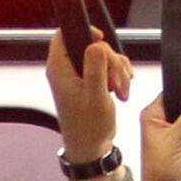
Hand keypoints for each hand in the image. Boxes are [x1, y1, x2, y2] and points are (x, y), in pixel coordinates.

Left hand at [45, 29, 133, 165]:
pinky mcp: (90, 82)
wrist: (92, 148)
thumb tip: (96, 45)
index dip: (83, 31)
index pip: (63, 35)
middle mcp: (67, 70)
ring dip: (117, 70)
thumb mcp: (95, 96)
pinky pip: (108, 67)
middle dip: (110, 60)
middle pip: (91, 45)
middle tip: (115, 81)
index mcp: (60, 70)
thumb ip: (95, 68)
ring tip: (120, 90)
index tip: (101, 40)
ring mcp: (79, 76)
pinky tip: (121, 91)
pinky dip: (118, 76)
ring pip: (103, 56)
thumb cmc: (88, 129)